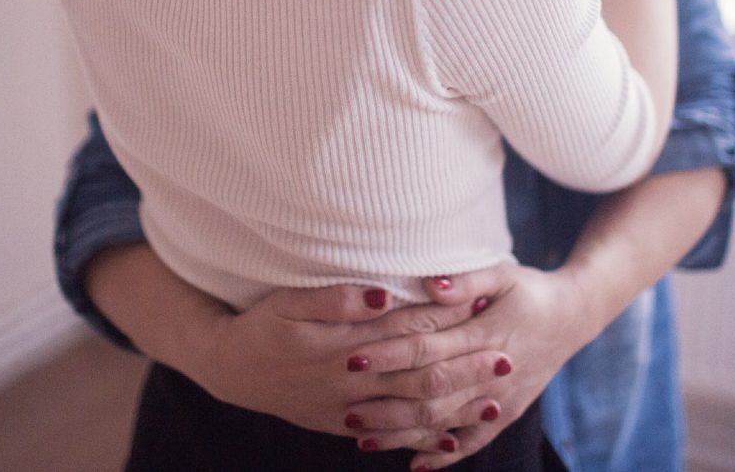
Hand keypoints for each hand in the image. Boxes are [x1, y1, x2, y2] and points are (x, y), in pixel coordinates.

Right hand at [190, 284, 492, 437]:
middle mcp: (352, 381)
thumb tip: (385, 292)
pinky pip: (391, 437)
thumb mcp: (290, 301)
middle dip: (464, 368)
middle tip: (505, 358)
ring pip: (410, 413)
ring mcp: (349, 410)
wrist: (229, 370)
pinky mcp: (343, 426)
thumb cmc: (263, 325)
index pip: (407, 329)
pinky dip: (423, 440)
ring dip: (454, 408)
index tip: (483, 309)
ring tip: (494, 402)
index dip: (447, 320)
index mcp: (344, 343)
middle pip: (419, 374)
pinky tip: (452, 442)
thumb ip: (338, 297)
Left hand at [343, 264, 594, 469]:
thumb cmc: (528, 290)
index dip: (390, 355)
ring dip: (403, 434)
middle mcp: (491, 372)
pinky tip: (415, 465)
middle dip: (386, 403)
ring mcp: (501, 398)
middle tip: (346, 408)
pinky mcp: (508, 413)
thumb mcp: (502, 274)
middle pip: (431, 394)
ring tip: (362, 438)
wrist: (573, 317)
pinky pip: (474, 440)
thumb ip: (466, 281)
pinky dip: (445, 456)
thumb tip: (430, 284)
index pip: (428, 347)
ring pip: (446, 423)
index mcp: (484, 334)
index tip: (353, 358)